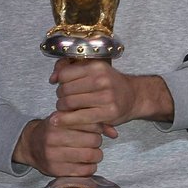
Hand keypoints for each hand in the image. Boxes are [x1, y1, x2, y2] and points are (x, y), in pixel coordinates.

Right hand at [12, 116, 103, 177]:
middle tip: (93, 142)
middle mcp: (54, 137)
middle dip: (97, 142)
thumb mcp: (69, 119)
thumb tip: (114, 134)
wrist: (30, 145)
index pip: (90, 123)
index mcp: (59, 120)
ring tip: (92, 153)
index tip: (95, 130)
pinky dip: (90, 168)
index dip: (98, 127)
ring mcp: (53, 155)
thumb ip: (92, 123)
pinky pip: (84, 171)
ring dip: (96, 155)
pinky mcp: (55, 170)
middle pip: (93, 140)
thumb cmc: (55, 129)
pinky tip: (85, 163)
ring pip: (90, 156)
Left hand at [49, 58, 173, 138]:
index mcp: (97, 66)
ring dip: (62, 108)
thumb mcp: (94, 70)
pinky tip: (60, 120)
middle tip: (65, 100)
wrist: (134, 96)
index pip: (65, 74)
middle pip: (65, 89)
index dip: (59, 81)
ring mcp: (106, 96)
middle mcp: (102, 79)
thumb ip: (70, 69)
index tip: (62, 86)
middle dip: (60, 97)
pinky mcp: (107, 113)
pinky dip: (66, 120)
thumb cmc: (110, 84)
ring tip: (67, 109)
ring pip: (69, 103)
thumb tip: (52, 79)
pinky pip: (78, 117)